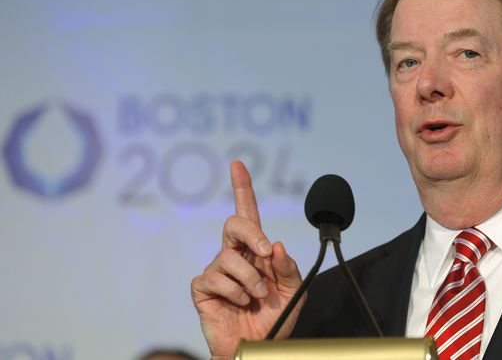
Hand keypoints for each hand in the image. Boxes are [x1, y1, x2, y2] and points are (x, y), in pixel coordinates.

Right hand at [191, 160, 303, 358]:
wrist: (259, 348)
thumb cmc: (275, 318)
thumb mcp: (294, 290)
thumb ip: (288, 267)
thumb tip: (275, 245)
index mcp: (256, 250)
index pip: (247, 214)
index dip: (242, 188)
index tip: (237, 165)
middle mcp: (234, 255)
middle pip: (233, 224)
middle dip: (250, 233)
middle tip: (265, 253)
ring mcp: (217, 270)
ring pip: (230, 258)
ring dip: (250, 279)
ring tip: (257, 297)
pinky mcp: (203, 288)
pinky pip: (216, 278)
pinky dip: (234, 291)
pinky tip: (240, 302)